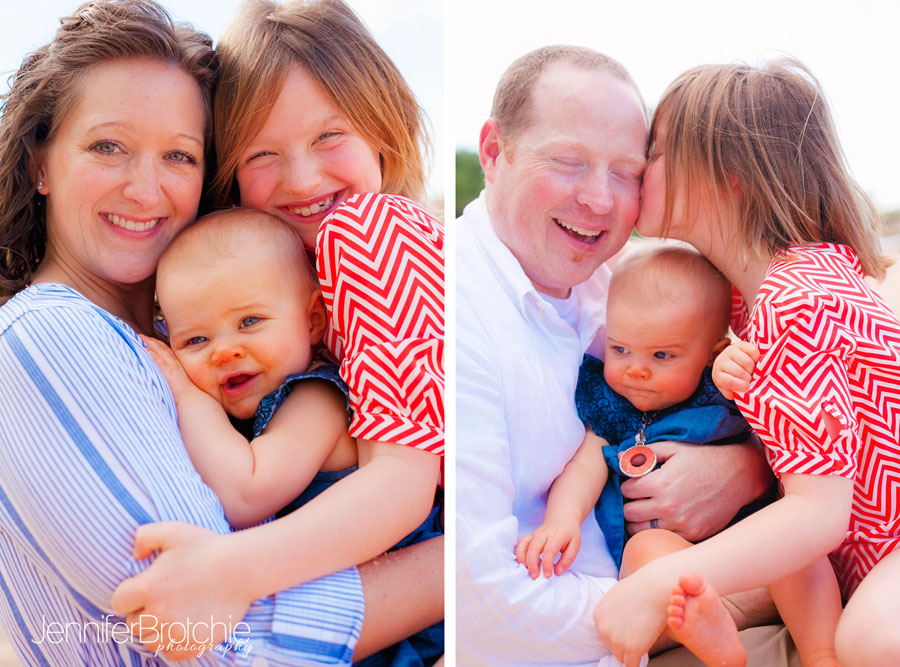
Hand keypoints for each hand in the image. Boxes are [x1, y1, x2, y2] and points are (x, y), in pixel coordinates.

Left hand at [112, 522, 250, 659]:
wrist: (243, 567)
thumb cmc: (208, 546)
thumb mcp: (174, 530)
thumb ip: (144, 536)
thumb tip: (135, 556)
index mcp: (149, 587)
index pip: (119, 602)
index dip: (129, 595)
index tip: (144, 589)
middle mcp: (159, 614)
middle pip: (133, 625)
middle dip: (143, 613)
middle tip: (161, 601)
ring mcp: (178, 631)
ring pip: (150, 641)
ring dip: (156, 630)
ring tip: (171, 615)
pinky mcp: (196, 643)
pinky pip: (171, 654)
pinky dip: (173, 644)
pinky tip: (183, 628)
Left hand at [139, 335, 193, 396]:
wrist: (190, 399)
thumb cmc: (184, 394)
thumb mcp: (176, 383)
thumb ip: (169, 378)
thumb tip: (159, 378)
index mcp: (176, 366)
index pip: (166, 351)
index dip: (158, 344)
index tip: (149, 339)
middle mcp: (174, 364)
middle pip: (162, 348)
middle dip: (152, 341)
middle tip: (141, 335)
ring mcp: (172, 367)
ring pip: (160, 351)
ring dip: (150, 344)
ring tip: (140, 338)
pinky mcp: (169, 372)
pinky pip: (159, 360)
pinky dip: (152, 354)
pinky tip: (144, 349)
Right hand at [514, 515, 581, 578]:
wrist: (562, 518)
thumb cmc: (569, 533)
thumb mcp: (575, 545)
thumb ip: (567, 559)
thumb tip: (557, 572)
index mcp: (557, 536)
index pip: (549, 551)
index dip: (547, 564)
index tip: (547, 576)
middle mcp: (543, 534)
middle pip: (533, 548)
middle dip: (532, 564)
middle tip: (535, 576)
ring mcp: (535, 534)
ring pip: (524, 544)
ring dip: (522, 558)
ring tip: (525, 570)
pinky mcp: (530, 536)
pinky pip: (520, 543)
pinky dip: (518, 553)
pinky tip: (521, 562)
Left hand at [593, 566, 669, 666]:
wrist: (658, 589)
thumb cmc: (643, 588)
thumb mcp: (618, 594)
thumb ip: (613, 610)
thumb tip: (617, 623)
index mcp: (598, 615)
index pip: (606, 633)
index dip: (620, 633)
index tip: (631, 630)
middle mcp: (603, 628)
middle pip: (612, 646)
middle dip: (626, 643)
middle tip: (641, 633)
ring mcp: (616, 640)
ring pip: (623, 656)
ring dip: (633, 652)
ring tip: (645, 640)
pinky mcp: (631, 649)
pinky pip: (632, 665)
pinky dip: (638, 663)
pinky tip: (645, 658)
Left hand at [621, 441, 771, 540]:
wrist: (739, 475)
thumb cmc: (703, 458)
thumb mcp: (673, 448)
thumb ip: (644, 454)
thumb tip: (619, 458)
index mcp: (660, 483)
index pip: (625, 491)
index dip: (627, 485)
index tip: (634, 483)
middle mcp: (668, 506)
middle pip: (628, 514)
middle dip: (629, 505)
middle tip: (637, 499)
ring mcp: (681, 523)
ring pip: (641, 530)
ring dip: (639, 521)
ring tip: (647, 510)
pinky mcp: (693, 534)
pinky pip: (664, 538)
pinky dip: (659, 530)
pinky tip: (664, 519)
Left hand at [712, 341, 759, 398]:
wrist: (734, 362)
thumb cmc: (733, 379)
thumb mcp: (731, 389)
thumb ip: (735, 393)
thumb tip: (743, 392)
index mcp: (718, 375)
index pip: (728, 381)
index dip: (740, 385)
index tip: (747, 387)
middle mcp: (721, 361)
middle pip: (739, 372)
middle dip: (748, 377)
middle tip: (751, 378)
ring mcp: (730, 351)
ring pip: (747, 362)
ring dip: (754, 369)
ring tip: (752, 371)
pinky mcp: (741, 345)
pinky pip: (753, 352)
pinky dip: (757, 358)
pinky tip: (755, 361)